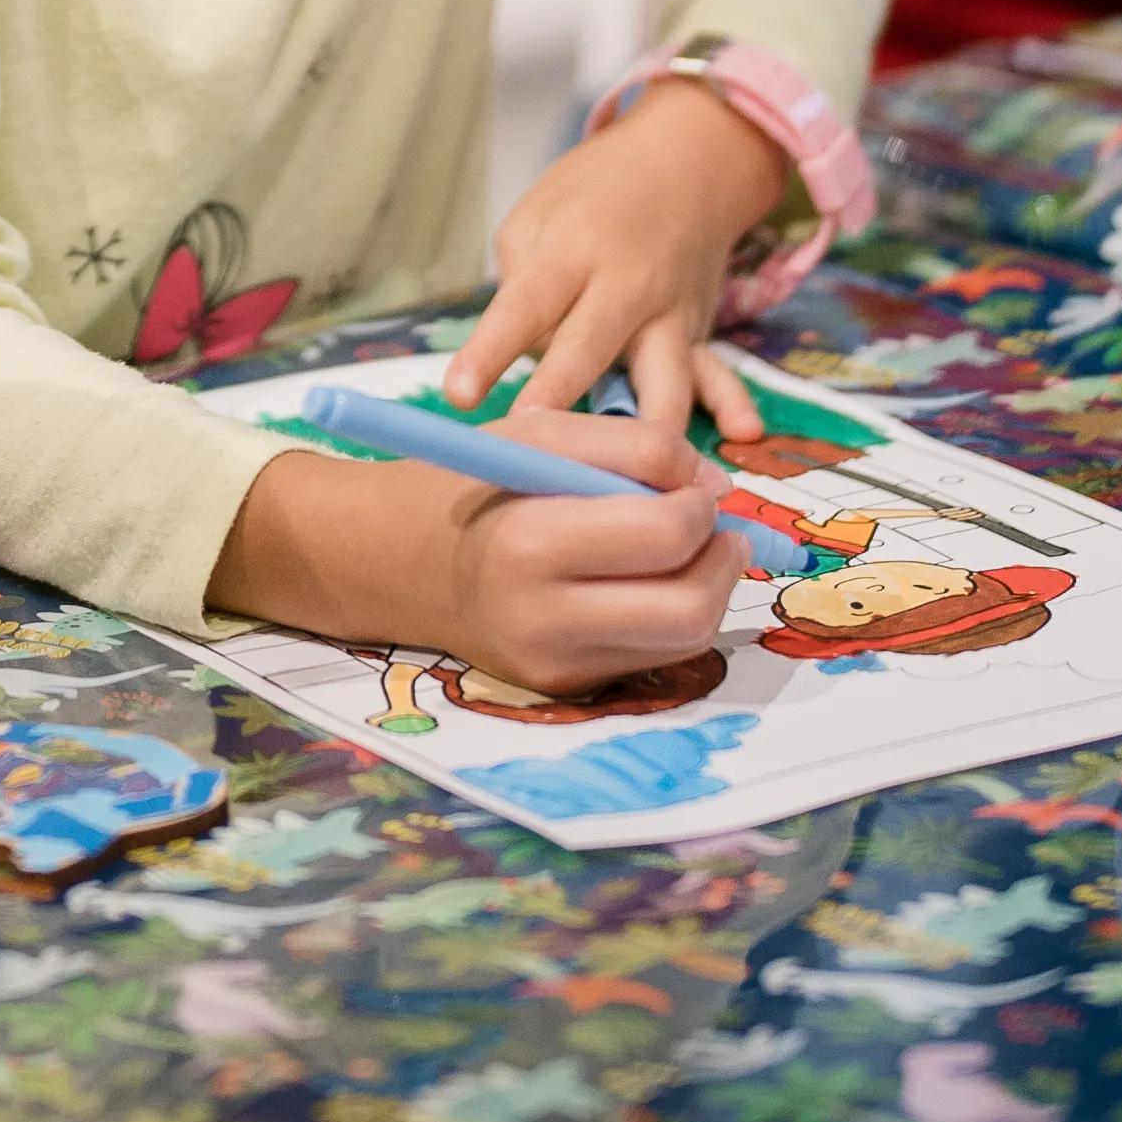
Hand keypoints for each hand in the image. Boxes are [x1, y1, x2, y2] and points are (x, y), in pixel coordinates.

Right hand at [207, 428, 741, 697]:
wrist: (398, 563)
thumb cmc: (473, 483)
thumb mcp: (542, 432)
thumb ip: (637, 446)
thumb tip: (718, 490)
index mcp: (529, 543)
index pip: (665, 535)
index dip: (699, 504)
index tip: (690, 484)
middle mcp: (542, 620)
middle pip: (688, 610)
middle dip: (723, 561)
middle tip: (713, 526)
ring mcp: (555, 666)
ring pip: (683, 642)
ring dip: (708, 590)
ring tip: (687, 549)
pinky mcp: (565, 689)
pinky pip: (651, 656)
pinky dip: (669, 614)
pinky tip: (647, 581)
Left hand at [441, 81, 791, 447]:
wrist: (688, 160)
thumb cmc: (594, 193)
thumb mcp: (536, 214)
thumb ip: (520, 284)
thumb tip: (518, 357)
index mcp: (571, 248)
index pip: (524, 305)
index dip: (490, 351)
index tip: (459, 396)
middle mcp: (625, 283)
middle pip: (591, 344)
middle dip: (562, 392)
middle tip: (531, 438)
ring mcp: (669, 313)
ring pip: (662, 376)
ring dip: (648, 426)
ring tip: (635, 476)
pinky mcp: (699, 334)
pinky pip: (717, 371)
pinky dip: (732, 401)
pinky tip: (743, 433)